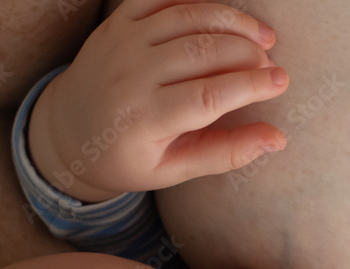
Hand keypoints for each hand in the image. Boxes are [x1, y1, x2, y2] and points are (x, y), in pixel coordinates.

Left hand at [28, 0, 288, 201]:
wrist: (68, 130)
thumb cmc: (126, 157)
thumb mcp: (173, 170)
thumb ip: (225, 153)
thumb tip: (277, 139)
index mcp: (143, 118)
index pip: (208, 95)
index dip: (251, 85)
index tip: (281, 82)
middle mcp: (130, 74)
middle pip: (204, 51)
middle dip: (248, 53)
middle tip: (272, 65)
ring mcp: (123, 40)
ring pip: (190, 16)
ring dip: (234, 21)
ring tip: (263, 37)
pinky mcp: (120, 19)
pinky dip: (203, 2)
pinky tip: (228, 18)